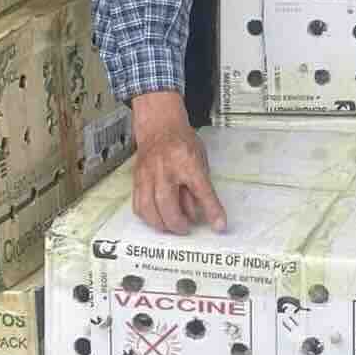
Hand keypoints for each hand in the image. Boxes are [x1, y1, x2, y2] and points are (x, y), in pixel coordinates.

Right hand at [129, 91, 226, 234]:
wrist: (159, 126)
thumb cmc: (182, 141)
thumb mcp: (200, 159)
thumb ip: (200, 185)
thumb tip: (199, 212)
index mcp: (187, 162)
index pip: (202, 190)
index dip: (212, 210)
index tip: (219, 225)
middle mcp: (165, 168)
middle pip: (168, 205)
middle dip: (178, 223)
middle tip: (186, 228)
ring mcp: (148, 174)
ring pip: (149, 208)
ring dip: (161, 224)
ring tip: (171, 226)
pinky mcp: (137, 179)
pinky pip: (138, 205)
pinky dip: (148, 217)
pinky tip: (157, 218)